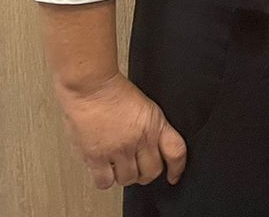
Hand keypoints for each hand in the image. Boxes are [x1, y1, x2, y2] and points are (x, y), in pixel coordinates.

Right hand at [55, 73, 185, 189]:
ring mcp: (117, 150)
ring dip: (125, 176)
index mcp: (155, 124)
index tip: (174, 175)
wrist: (91, 86)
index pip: (176, 152)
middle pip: (151, 172)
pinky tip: (104, 170)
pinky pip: (105, 182)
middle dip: (147, 173)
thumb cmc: (114, 91)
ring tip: (120, 166)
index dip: (178, 168)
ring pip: (128, 179)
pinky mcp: (96, 156)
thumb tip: (154, 145)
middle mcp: (139, 139)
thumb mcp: (145, 106)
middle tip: (139, 168)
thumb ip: (152, 127)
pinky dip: (105, 179)